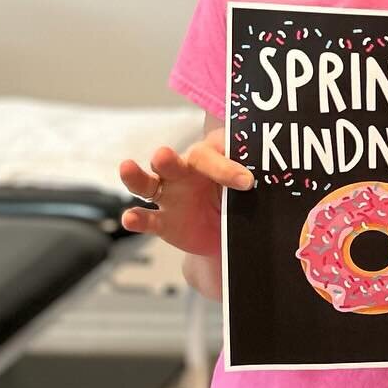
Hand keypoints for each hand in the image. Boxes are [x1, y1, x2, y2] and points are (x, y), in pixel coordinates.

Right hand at [118, 127, 253, 257]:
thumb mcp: (245, 185)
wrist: (230, 233)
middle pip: (170, 161)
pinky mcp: (162, 221)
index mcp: (206, 157)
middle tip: (164, 155)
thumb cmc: (239, 197)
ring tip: (127, 168)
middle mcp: (182, 172)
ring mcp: (169, 196)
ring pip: (147, 183)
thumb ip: (248, 178)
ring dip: (136, 176)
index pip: (209, 155)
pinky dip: (136, 218)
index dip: (226, 167)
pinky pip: (147, 219)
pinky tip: (130, 218)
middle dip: (166, 158)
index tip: (247, 182)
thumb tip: (259, 178)